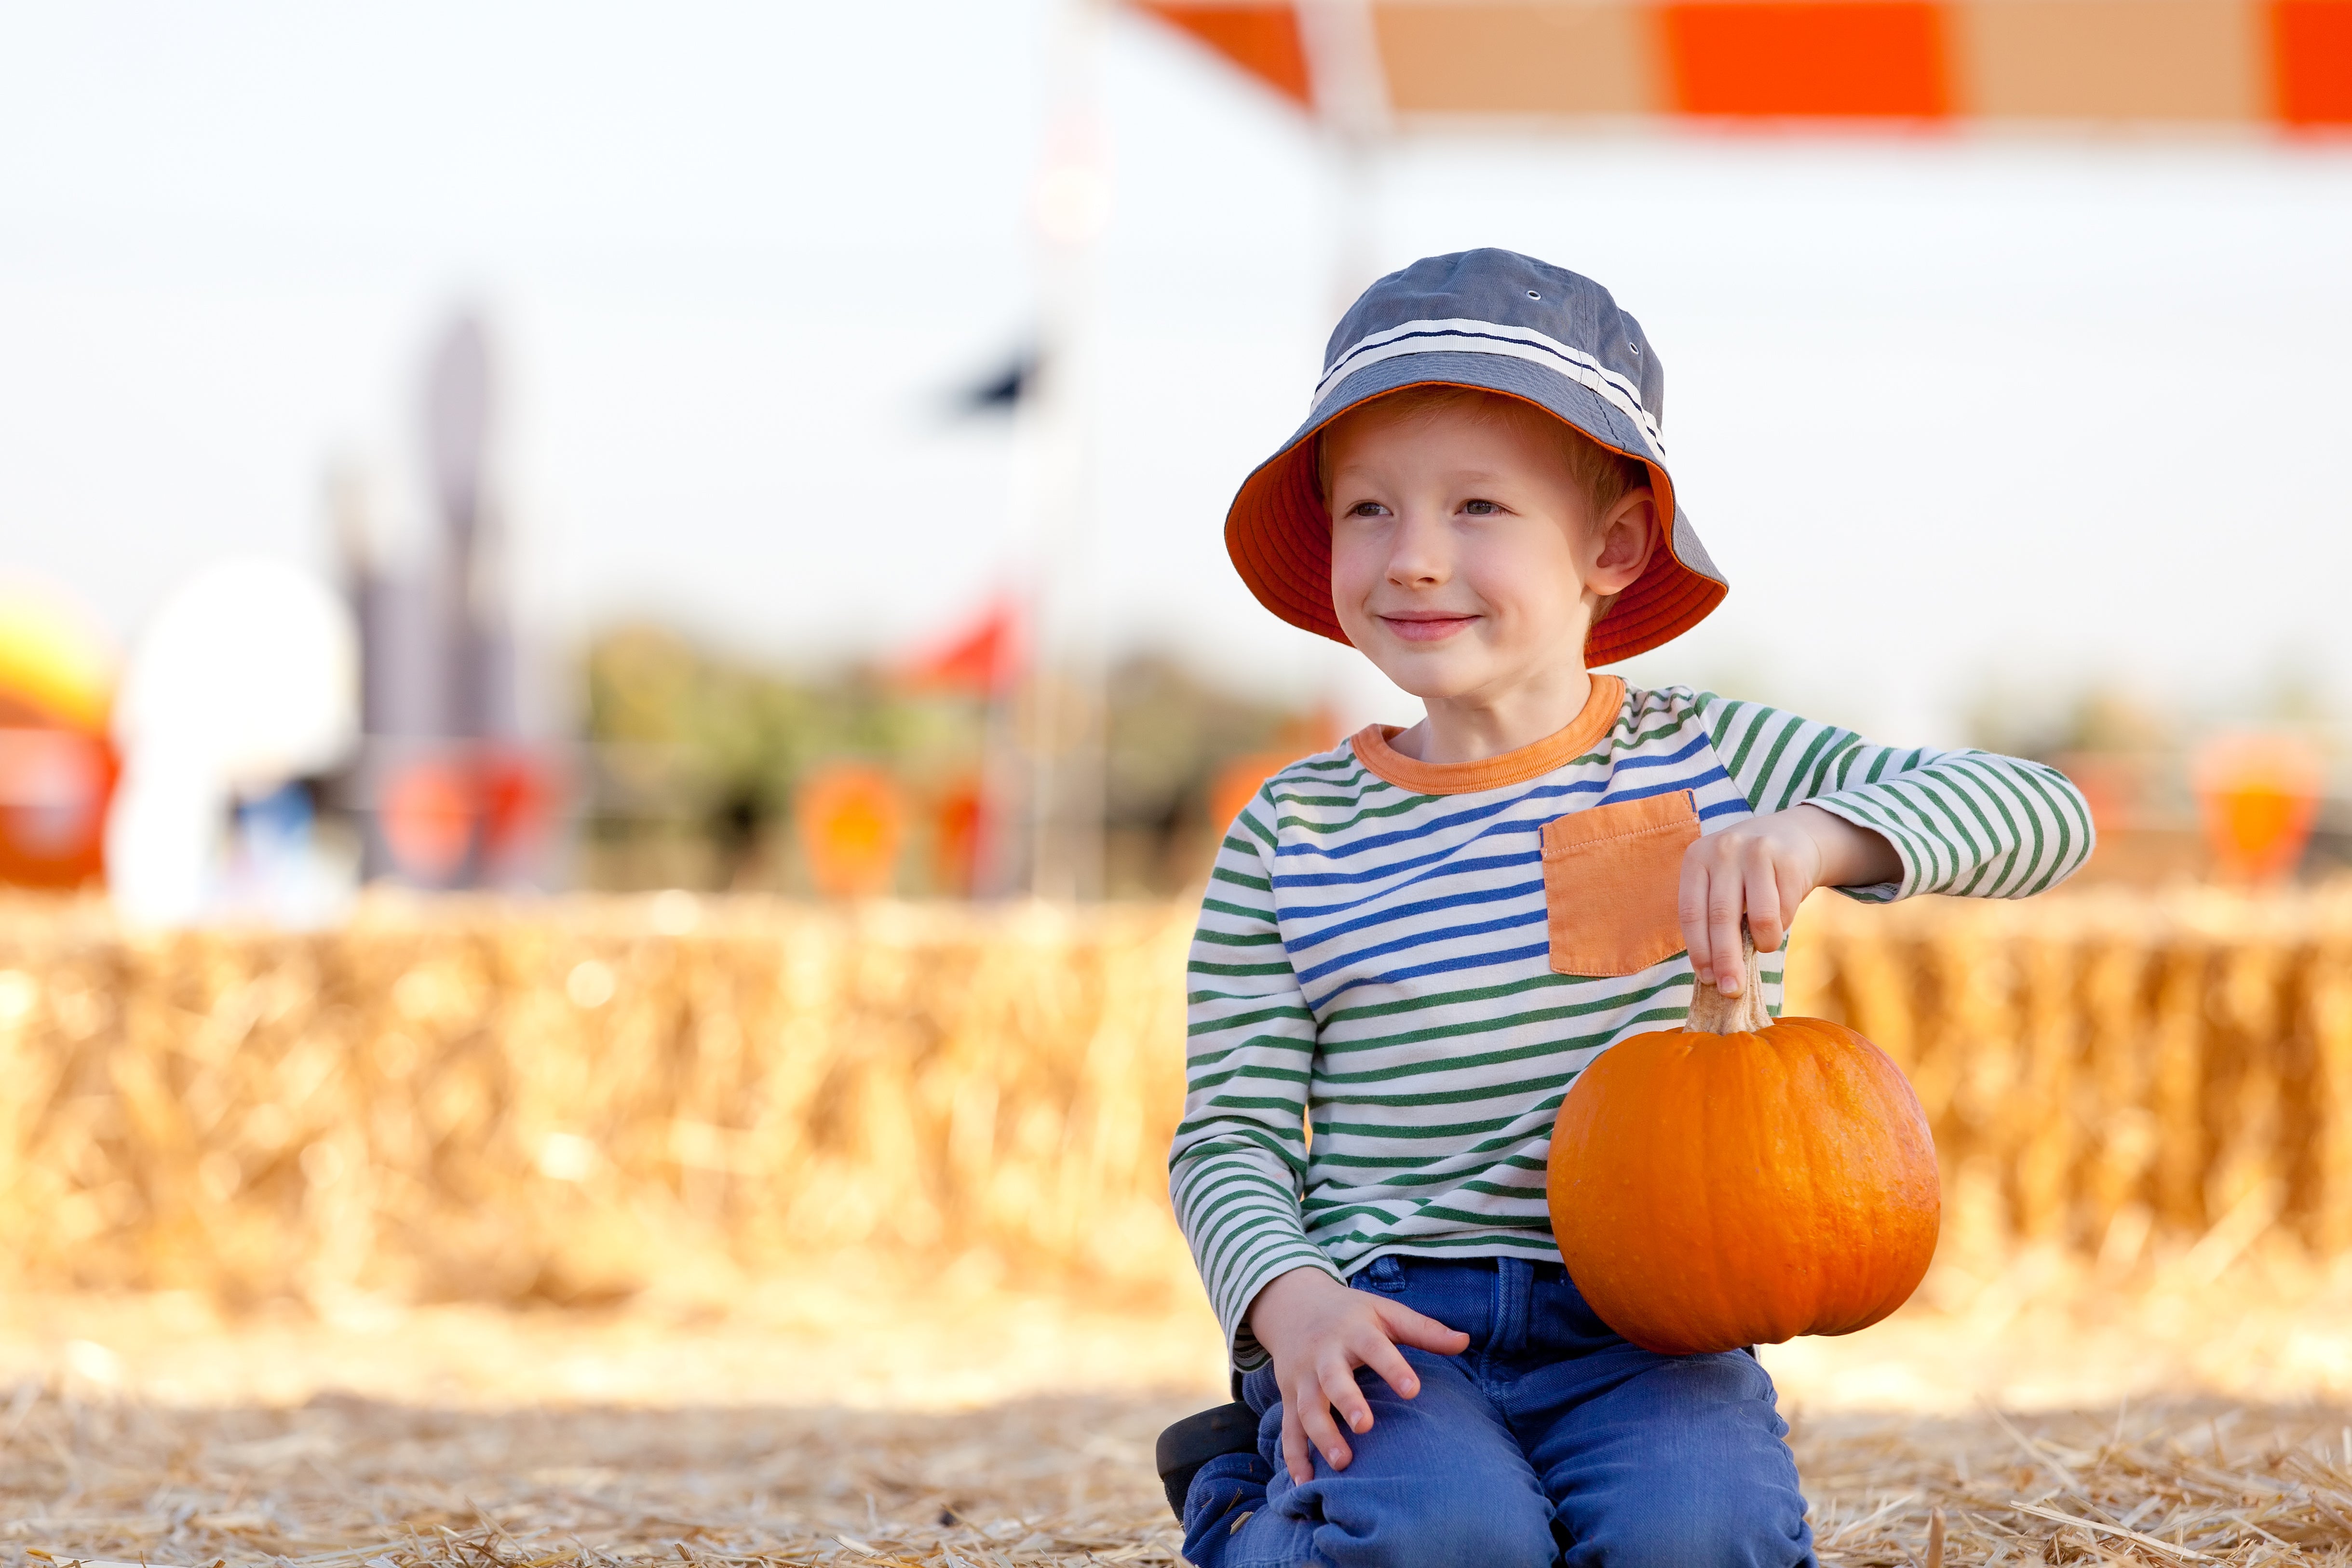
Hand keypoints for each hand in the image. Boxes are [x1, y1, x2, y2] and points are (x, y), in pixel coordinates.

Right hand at [1245, 1265, 1469, 1482]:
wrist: (1294, 1305)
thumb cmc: (1351, 1314)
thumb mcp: (1386, 1313)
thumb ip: (1424, 1330)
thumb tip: (1466, 1341)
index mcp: (1352, 1331)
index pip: (1373, 1347)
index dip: (1392, 1367)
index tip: (1413, 1390)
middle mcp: (1324, 1354)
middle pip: (1332, 1379)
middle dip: (1347, 1401)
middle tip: (1365, 1426)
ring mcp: (1303, 1378)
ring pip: (1307, 1408)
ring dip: (1322, 1436)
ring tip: (1343, 1463)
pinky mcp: (1289, 1398)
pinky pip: (1289, 1430)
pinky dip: (1293, 1457)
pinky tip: (1304, 1483)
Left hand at [1679, 805, 1899, 994]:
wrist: (1790, 835)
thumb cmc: (1746, 874)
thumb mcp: (1721, 883)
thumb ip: (1713, 917)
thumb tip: (1715, 976)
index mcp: (1696, 859)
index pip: (1691, 913)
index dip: (1699, 951)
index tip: (1707, 980)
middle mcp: (1723, 850)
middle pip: (1721, 917)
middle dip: (1727, 960)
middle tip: (1733, 990)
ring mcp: (1756, 851)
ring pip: (1758, 916)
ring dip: (1763, 943)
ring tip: (1764, 947)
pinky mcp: (1788, 860)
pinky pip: (1785, 909)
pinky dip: (1783, 925)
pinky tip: (1780, 920)